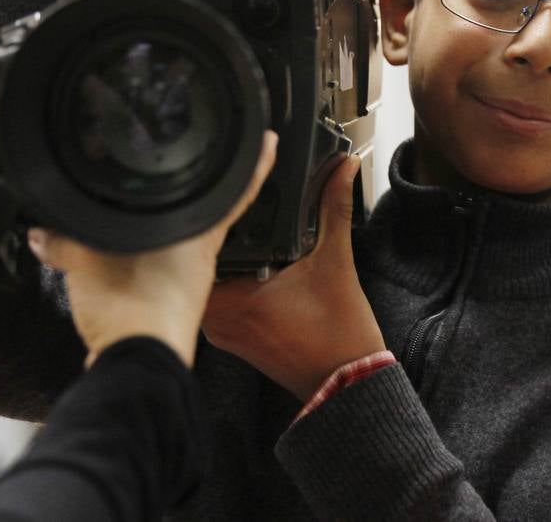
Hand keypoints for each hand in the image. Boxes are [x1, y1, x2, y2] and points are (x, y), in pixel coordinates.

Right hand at [28, 131, 277, 367]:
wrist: (136, 363)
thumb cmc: (133, 307)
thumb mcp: (90, 257)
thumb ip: (66, 240)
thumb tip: (45, 233)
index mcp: (198, 234)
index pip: (235, 189)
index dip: (254, 163)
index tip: (268, 140)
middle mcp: (199, 257)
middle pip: (206, 213)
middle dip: (193, 192)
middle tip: (186, 167)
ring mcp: (185, 283)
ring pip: (178, 241)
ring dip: (157, 228)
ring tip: (129, 217)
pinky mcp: (164, 306)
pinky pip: (153, 270)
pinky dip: (132, 260)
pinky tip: (107, 264)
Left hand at [202, 155, 385, 400]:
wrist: (347, 381)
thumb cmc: (339, 334)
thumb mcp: (336, 261)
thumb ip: (334, 208)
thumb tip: (342, 169)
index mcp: (232, 298)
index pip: (203, 245)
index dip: (214, 216)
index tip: (225, 194)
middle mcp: (217, 318)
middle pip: (203, 261)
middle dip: (221, 234)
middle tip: (234, 206)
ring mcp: (222, 331)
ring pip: (211, 280)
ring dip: (227, 259)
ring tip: (245, 232)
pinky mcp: (233, 337)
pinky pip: (221, 299)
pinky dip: (235, 280)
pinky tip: (255, 266)